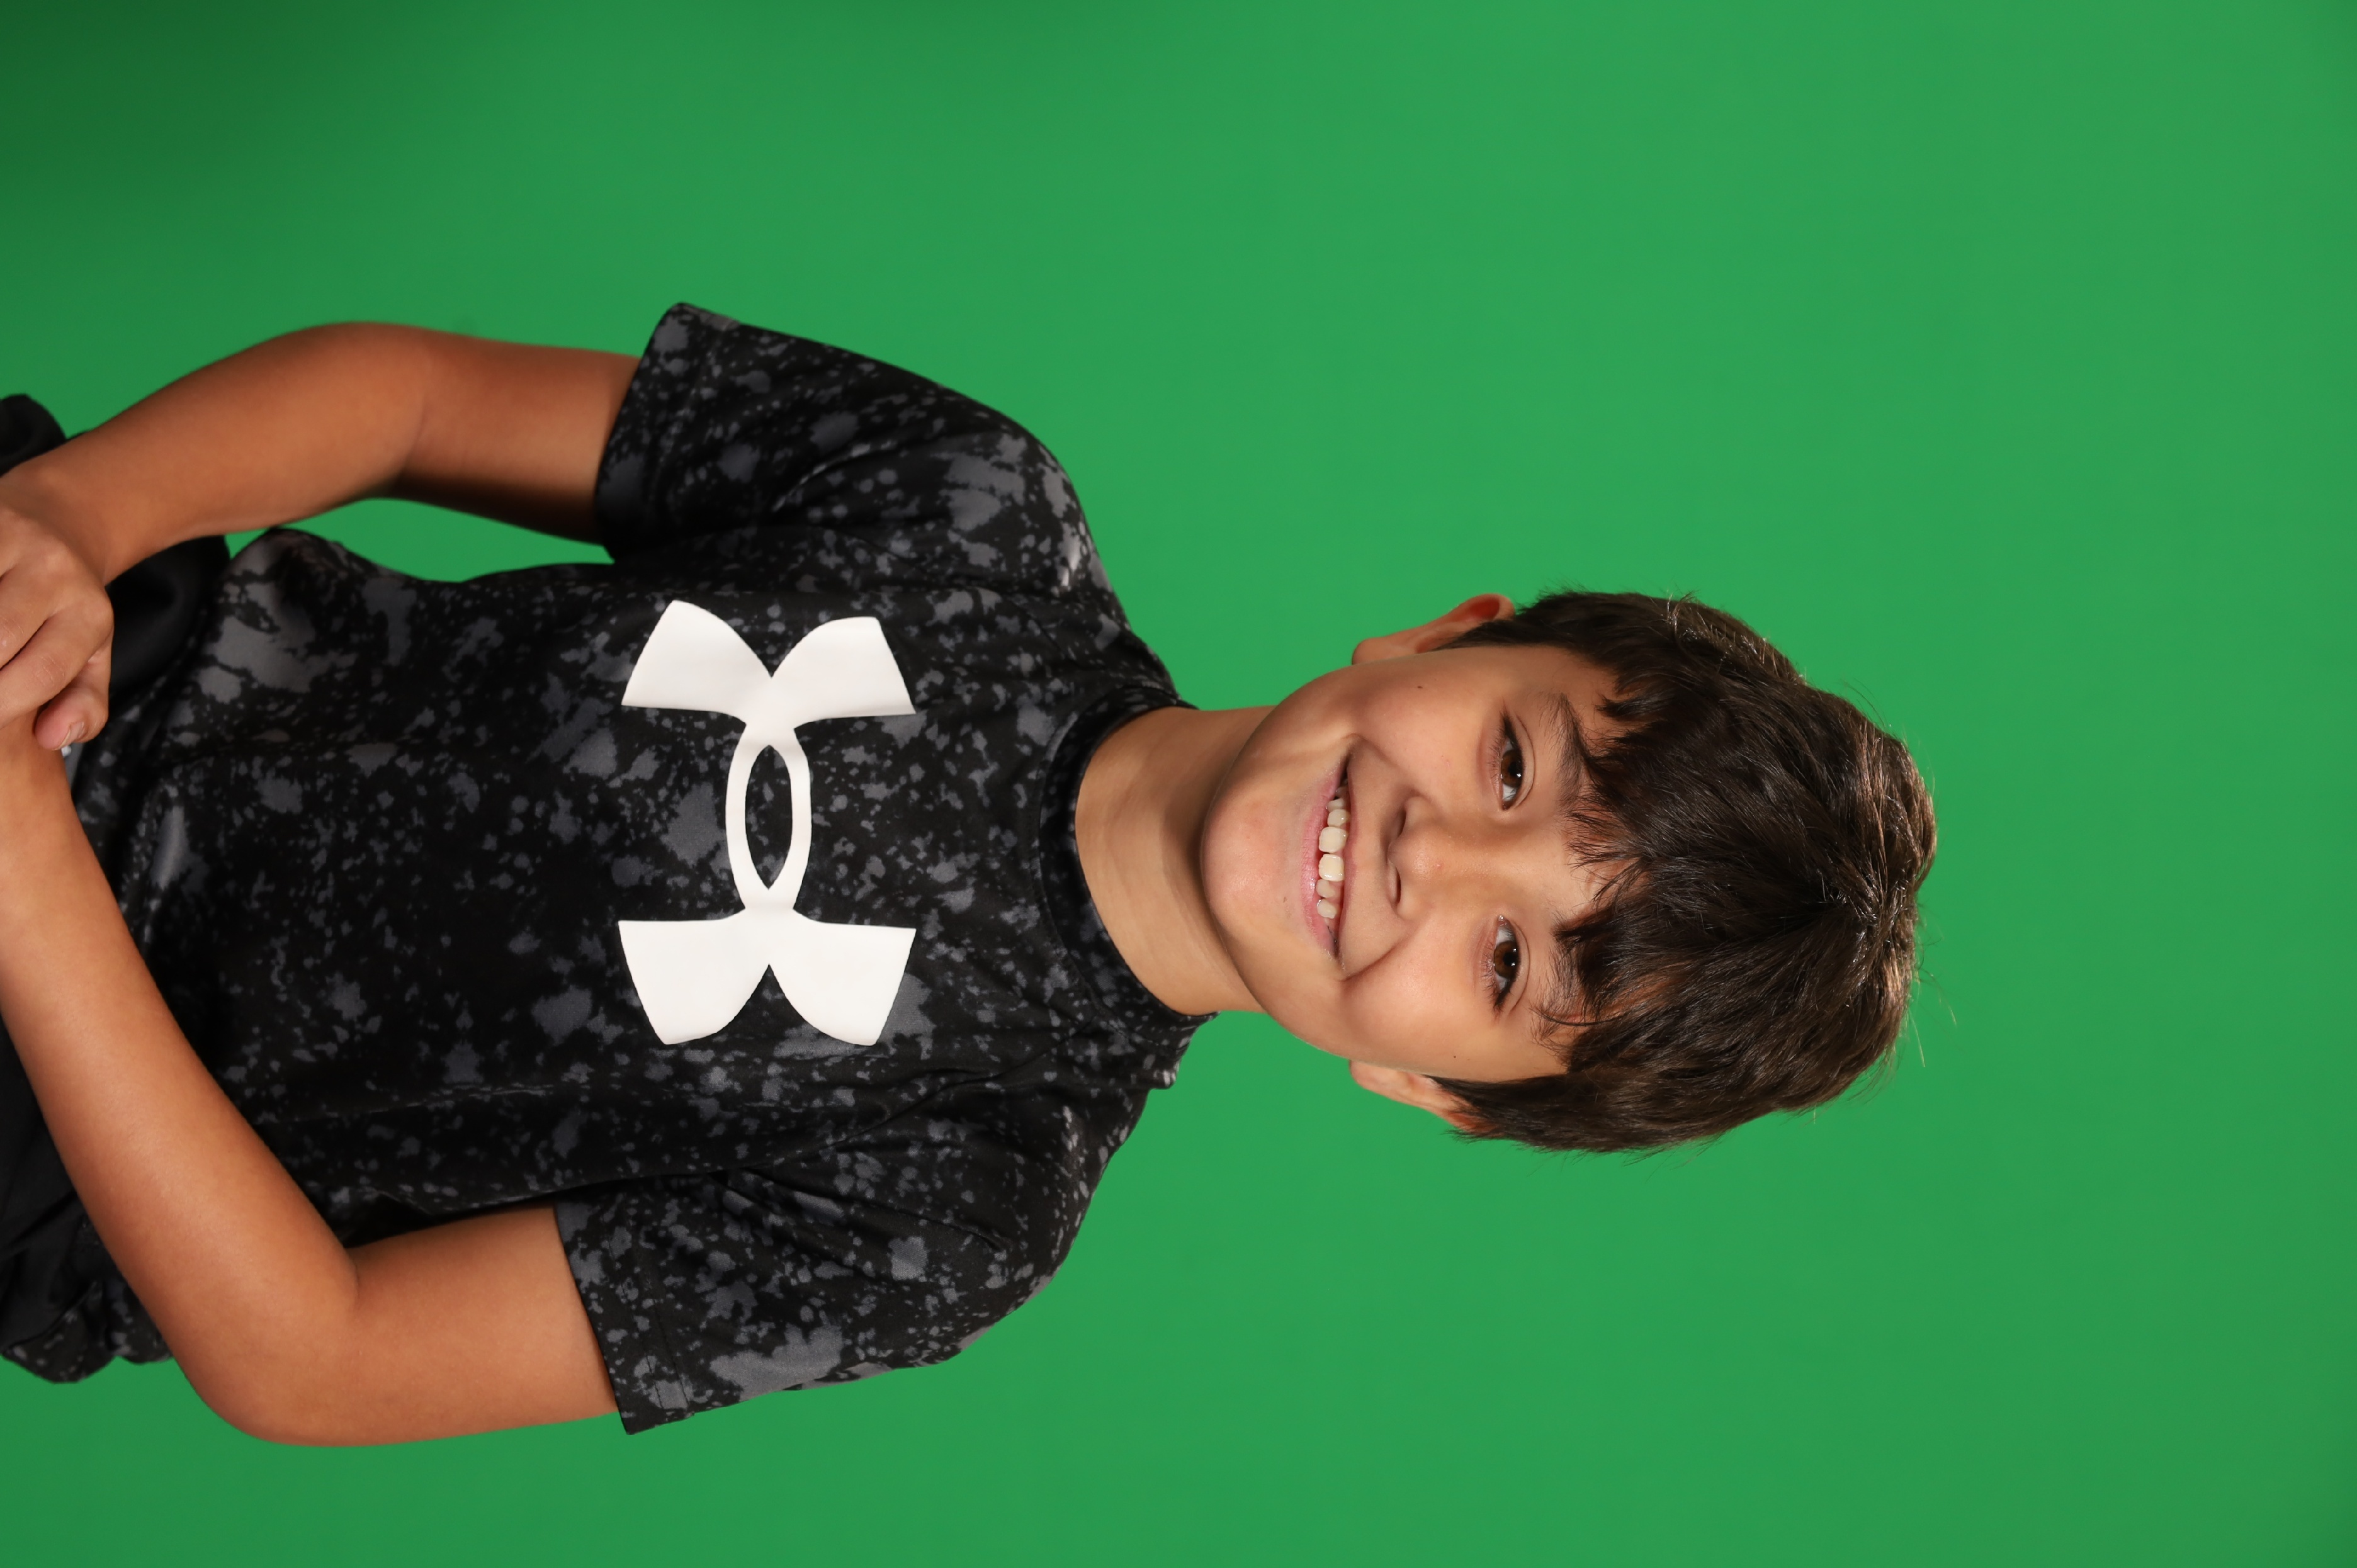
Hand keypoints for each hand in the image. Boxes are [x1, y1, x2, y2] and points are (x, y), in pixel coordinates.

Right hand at [0, 498, 113, 749]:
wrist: (60, 522)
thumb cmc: (66, 604)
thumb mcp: (92, 654)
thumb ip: (82, 704)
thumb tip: (52, 738)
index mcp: (89, 613)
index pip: (44, 670)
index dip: (3, 703)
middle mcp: (56, 572)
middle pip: (0, 635)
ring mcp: (14, 538)